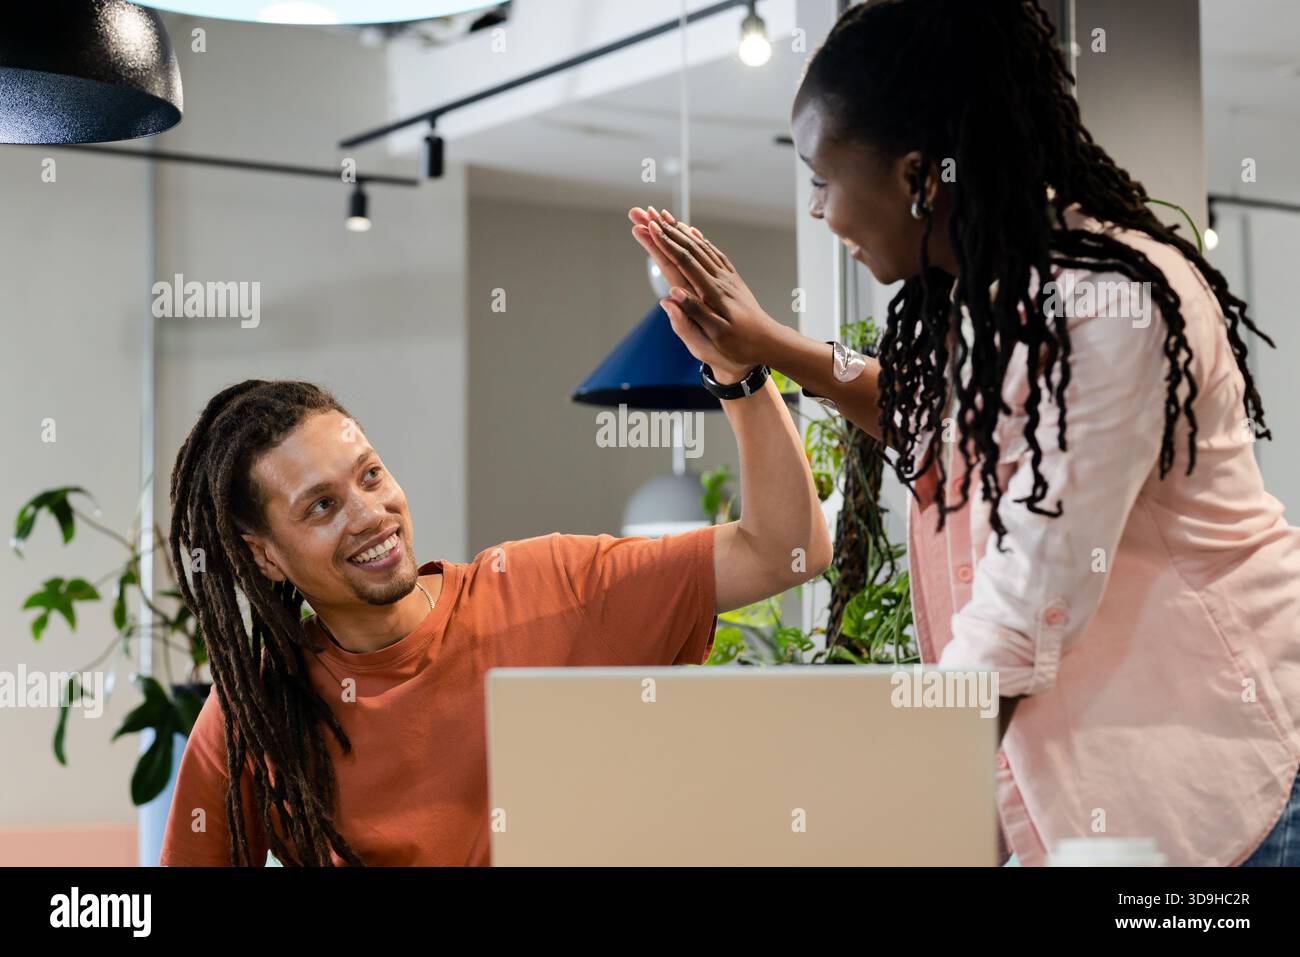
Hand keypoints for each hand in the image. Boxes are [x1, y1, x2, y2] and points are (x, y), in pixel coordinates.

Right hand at [627, 207, 785, 373]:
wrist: (769, 344)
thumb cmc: (739, 348)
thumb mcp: (712, 341)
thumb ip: (692, 316)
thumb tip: (671, 295)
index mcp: (712, 295)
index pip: (684, 262)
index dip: (664, 244)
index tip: (647, 228)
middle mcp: (719, 281)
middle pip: (689, 247)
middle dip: (665, 229)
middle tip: (644, 213)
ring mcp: (727, 278)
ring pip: (701, 246)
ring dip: (680, 230)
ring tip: (662, 216)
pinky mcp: (733, 280)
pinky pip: (714, 253)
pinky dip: (700, 240)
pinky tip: (693, 233)